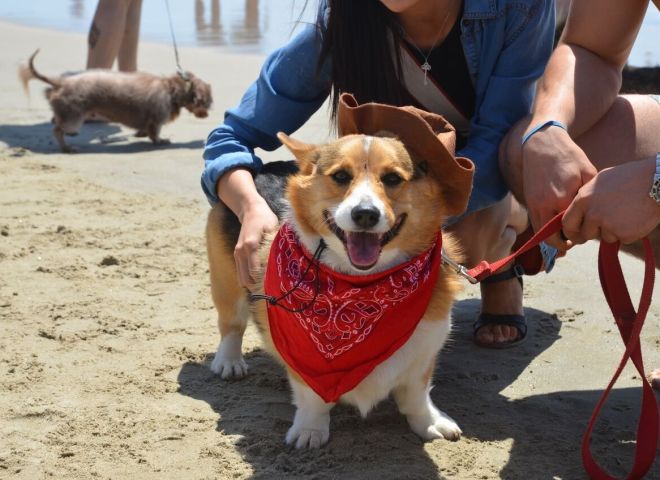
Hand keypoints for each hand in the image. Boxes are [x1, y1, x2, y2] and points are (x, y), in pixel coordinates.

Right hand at [234, 198, 278, 286]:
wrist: (250, 210)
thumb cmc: (265, 219)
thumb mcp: (274, 229)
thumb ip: (276, 245)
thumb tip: (287, 261)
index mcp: (251, 244)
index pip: (255, 270)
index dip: (265, 280)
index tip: (276, 285)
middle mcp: (241, 251)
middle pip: (247, 279)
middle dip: (259, 286)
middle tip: (273, 289)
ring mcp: (237, 254)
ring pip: (242, 278)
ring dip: (253, 284)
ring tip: (267, 286)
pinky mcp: (236, 255)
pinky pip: (240, 273)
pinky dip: (248, 279)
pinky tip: (260, 280)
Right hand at [522, 126, 596, 249]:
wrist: (541, 144)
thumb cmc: (568, 155)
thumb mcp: (588, 171)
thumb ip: (590, 195)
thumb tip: (594, 212)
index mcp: (562, 200)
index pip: (571, 229)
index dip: (580, 235)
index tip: (587, 234)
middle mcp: (545, 206)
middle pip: (551, 238)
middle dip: (564, 244)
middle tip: (574, 241)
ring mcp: (534, 204)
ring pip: (540, 233)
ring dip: (551, 238)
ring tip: (564, 235)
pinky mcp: (529, 201)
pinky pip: (536, 223)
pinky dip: (544, 228)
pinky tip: (555, 223)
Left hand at [563, 157, 659, 244]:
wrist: (657, 182)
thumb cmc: (630, 177)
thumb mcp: (600, 181)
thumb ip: (586, 198)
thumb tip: (578, 212)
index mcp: (583, 199)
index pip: (567, 223)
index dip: (570, 231)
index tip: (575, 234)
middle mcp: (593, 214)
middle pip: (586, 234)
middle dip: (594, 232)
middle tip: (607, 222)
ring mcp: (608, 226)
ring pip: (605, 237)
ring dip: (613, 231)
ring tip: (626, 212)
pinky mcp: (624, 234)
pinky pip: (622, 239)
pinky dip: (628, 232)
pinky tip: (635, 217)